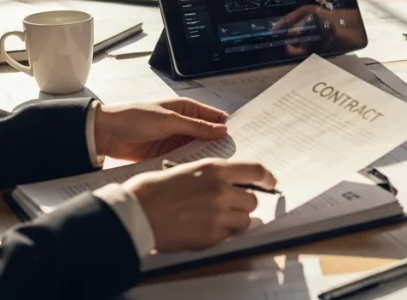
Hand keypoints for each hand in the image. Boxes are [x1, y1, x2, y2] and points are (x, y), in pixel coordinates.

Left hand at [93, 99, 228, 161]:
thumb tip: (222, 130)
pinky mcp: (168, 156)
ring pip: (199, 150)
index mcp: (188, 109)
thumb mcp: (169, 120)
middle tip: (233, 158)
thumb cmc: (134, 117)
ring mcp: (177, 142)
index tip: (241, 140)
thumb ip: (196, 126)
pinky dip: (192, 166)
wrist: (107, 134)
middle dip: (219, 146)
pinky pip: (185, 161)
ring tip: (219, 168)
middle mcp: (186, 125)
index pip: (215, 118)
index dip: (228, 128)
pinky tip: (200, 173)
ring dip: (205, 157)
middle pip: (210, 137)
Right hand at [124, 160, 276, 251]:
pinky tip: (204, 229)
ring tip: (214, 218)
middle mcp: (221, 190)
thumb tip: (231, 183)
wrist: (135, 213)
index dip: (268, 178)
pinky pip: (229, 236)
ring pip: (245, 220)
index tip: (272, 183)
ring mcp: (218, 215)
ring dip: (235, 220)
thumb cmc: (153, 190)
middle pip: (252, 199)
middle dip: (243, 203)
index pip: (256, 171)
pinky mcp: (211, 236)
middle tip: (229, 205)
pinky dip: (222, 234)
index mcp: (215, 169)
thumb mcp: (186, 170)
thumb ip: (212, 176)